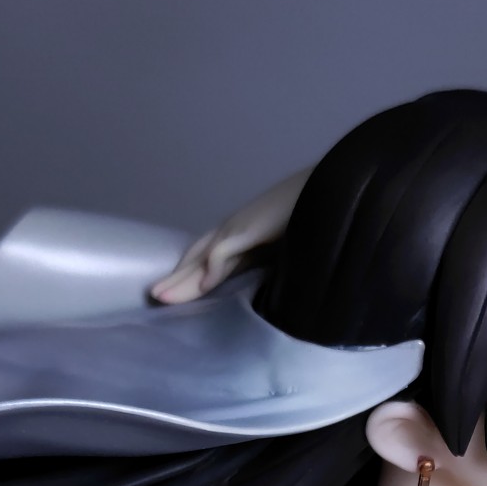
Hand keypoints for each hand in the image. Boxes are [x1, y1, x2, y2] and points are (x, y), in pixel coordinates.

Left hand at [150, 167, 309, 303]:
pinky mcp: (249, 229)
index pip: (209, 258)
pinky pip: (223, 253)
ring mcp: (240, 227)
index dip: (191, 276)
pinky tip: (204, 287)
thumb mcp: (289, 250)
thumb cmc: (315, 216)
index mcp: (245, 235)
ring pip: (201, 257)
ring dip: (181, 279)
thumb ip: (273, 267)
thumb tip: (273, 290)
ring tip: (160, 297)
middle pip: (197, 257)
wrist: (331, 187)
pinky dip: (212, 271)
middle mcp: (236, 230)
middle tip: (155, 296)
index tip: (176, 294)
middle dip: (176, 278)